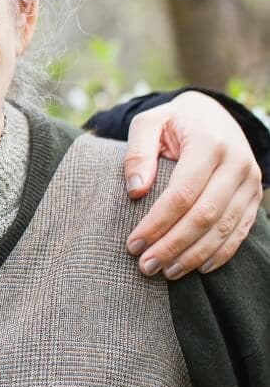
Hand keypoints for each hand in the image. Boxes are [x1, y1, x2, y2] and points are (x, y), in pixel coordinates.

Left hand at [122, 91, 262, 278]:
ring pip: (224, 228)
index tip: (133, 243)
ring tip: (165, 271)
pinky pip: (240, 230)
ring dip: (194, 255)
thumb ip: (137, 152)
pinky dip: (220, 252)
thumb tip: (135, 190)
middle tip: (146, 266)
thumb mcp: (149, 122)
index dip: (157, 222)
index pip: (182, 193)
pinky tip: (198, 267)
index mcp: (209, 143)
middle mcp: (236, 163)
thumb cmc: (173, 122)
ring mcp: (250, 182)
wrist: (212, 114)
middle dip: (173, 245)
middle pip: (205, 215)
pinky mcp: (253, 196)